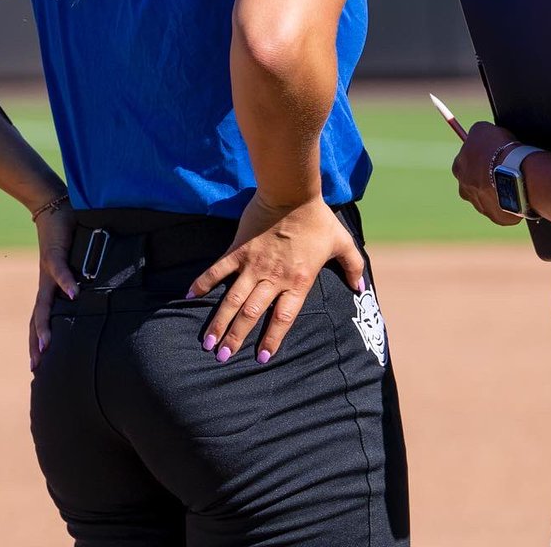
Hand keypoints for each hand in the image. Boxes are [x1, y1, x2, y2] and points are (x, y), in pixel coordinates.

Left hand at [28, 199, 78, 370]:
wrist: (51, 207)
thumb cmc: (67, 234)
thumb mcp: (75, 261)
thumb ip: (83, 275)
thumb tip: (97, 288)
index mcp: (49, 288)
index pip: (41, 319)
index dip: (39, 341)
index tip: (38, 366)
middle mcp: (46, 284)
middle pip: (38, 319)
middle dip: (36, 344)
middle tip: (36, 368)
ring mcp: (48, 271)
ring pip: (44, 304)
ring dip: (45, 325)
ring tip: (46, 345)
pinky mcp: (55, 254)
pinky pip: (60, 271)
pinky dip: (67, 283)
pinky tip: (74, 294)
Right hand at [188, 194, 365, 363]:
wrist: (292, 192)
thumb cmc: (318, 219)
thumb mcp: (342, 243)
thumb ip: (353, 267)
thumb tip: (360, 288)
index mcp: (298, 281)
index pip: (283, 317)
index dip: (273, 338)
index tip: (261, 357)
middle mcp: (273, 278)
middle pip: (252, 314)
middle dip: (236, 338)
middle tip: (221, 357)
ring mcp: (253, 264)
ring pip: (233, 299)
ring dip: (219, 321)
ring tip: (207, 342)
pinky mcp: (239, 249)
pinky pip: (218, 269)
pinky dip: (203, 282)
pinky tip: (190, 296)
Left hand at [452, 121, 522, 226]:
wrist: (514, 172)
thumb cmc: (498, 148)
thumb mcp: (482, 129)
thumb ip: (477, 135)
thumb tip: (478, 136)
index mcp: (458, 167)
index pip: (466, 162)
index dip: (480, 158)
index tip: (493, 156)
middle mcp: (464, 189)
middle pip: (474, 183)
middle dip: (486, 178)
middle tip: (504, 170)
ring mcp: (480, 205)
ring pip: (489, 197)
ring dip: (499, 191)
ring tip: (516, 182)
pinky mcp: (497, 217)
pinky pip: (504, 210)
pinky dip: (511, 204)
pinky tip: (520, 194)